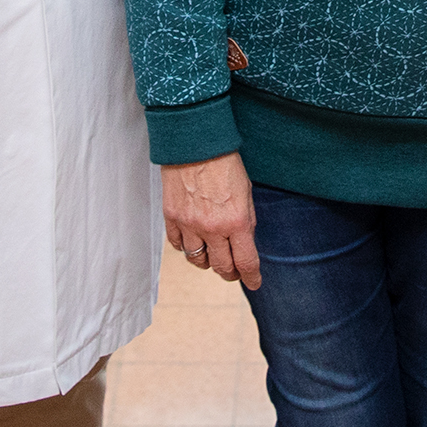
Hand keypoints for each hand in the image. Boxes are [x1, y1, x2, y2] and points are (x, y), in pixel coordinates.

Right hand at [162, 153, 261, 287]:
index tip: (254, 282)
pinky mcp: (172, 218)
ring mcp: (189, 224)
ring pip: (198, 261)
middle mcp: (212, 228)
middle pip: (221, 267)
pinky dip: (187, 249)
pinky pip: (178, 246)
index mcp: (237, 221)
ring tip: (214, 256)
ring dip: (208, 263)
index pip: (246, 261)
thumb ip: (245, 221)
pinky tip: (194, 243)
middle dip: (231, 273)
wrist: (195, 143)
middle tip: (234, 271)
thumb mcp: (246, 193)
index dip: (251, 277)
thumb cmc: (225, 163)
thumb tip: (245, 244)